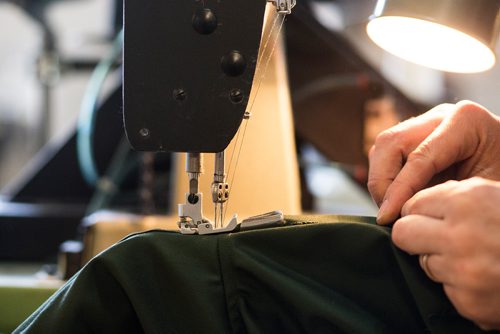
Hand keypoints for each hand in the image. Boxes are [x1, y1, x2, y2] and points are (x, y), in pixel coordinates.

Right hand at [368, 101, 499, 223]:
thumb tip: (403, 217)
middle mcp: (441, 117)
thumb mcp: (482, 193)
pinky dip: (386, 181)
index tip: (388, 218)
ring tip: (394, 210)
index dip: (398, 191)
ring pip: (381, 148)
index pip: (418, 157)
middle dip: (382, 183)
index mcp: (466, 121)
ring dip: (381, 182)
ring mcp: (425, 124)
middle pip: (389, 143)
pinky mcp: (415, 138)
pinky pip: (386, 157)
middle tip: (388, 215)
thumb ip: (443, 199)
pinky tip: (399, 201)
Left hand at [393, 178, 499, 329]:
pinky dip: (459, 287)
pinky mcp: (468, 302)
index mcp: (467, 201)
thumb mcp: (494, 196)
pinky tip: (483, 279)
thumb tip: (416, 204)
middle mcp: (460, 235)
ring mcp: (463, 272)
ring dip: (440, 262)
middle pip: (404, 233)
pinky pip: (444, 290)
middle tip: (433, 238)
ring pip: (423, 263)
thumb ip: (455, 196)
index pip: (412, 204)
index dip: (419, 212)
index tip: (427, 217)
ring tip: (473, 259)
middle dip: (414, 235)